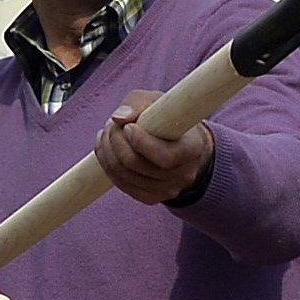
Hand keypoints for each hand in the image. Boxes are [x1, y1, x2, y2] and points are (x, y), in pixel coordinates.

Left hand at [96, 90, 215, 205]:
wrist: (181, 143)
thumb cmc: (169, 118)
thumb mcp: (158, 101)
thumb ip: (137, 103)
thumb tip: (118, 118)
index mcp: (192, 149)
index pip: (164, 156)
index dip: (140, 142)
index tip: (128, 126)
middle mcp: (183, 175)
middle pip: (137, 165)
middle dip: (116, 142)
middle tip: (111, 125)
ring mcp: (168, 190)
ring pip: (125, 175)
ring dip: (108, 151)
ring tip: (108, 133)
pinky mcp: (152, 198)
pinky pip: (123, 185)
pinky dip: (108, 166)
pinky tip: (107, 149)